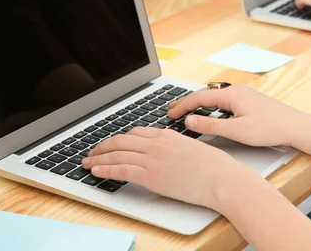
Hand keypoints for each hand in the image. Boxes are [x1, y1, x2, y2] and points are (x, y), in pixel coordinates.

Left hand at [82, 127, 250, 210]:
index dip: (119, 138)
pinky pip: (121, 170)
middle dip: (103, 146)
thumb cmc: (216, 167)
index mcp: (167, 134)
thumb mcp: (193, 149)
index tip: (111, 143)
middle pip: (121, 140)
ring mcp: (153, 158)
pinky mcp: (151, 176)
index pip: (135, 133)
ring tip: (87, 162)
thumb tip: (170, 156)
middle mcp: (157, 143)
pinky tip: (96, 172)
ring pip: (116, 154)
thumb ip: (176, 148)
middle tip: (92, 151)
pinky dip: (105, 170)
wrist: (223, 178)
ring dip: (98, 158)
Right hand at [167, 86, 310, 147]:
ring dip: (199, 104)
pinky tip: (210, 113)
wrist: (297, 127)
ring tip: (187, 111)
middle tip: (173, 111)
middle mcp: (237, 90)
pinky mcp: (250, 101)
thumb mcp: (236, 131)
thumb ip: (210, 126)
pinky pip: (225, 101)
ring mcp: (244, 94)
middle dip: (188, 103)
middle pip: (205, 94)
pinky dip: (212, 106)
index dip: (182, 106)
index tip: (170, 114)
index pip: (198, 97)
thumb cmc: (270, 129)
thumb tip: (189, 121)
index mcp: (231, 94)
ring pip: (215, 97)